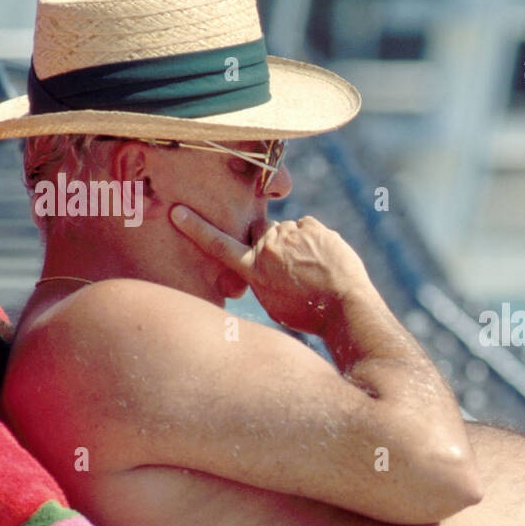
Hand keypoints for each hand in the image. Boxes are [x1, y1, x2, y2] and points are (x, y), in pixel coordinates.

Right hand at [170, 206, 372, 333]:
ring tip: (313, 266)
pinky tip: (325, 259)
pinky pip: (309, 226)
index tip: (178, 211)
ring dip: (296, 241)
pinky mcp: (313, 228)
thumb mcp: (272, 304)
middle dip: (269, 237)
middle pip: (259, 228)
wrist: (345, 308)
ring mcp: (291, 236)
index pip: (218, 245)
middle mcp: (267, 249)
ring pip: (288, 229)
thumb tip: (259, 264)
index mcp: (253, 270)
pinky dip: (316, 239)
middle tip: (289, 260)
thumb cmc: (308, 314)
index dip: (197, 228)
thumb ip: (260, 278)